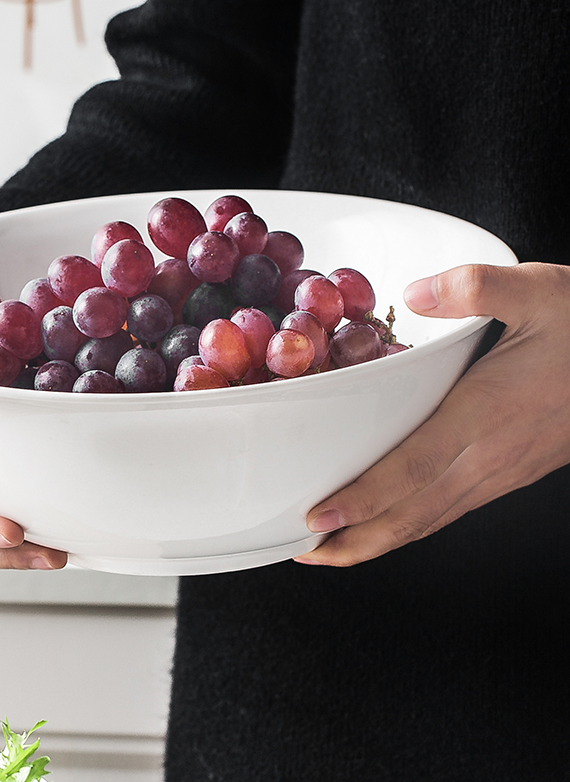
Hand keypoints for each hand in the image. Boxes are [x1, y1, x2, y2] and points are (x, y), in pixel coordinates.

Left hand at [295, 262, 569, 566]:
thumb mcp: (540, 292)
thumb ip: (477, 287)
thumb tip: (414, 293)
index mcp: (486, 414)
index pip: (412, 467)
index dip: (363, 497)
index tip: (317, 517)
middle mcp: (487, 456)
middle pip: (411, 514)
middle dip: (353, 540)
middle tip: (300, 552)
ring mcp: (498, 473)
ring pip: (428, 521)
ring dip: (375, 542)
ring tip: (328, 551)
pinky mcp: (506, 475)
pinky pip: (447, 512)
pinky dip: (407, 528)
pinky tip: (385, 526)